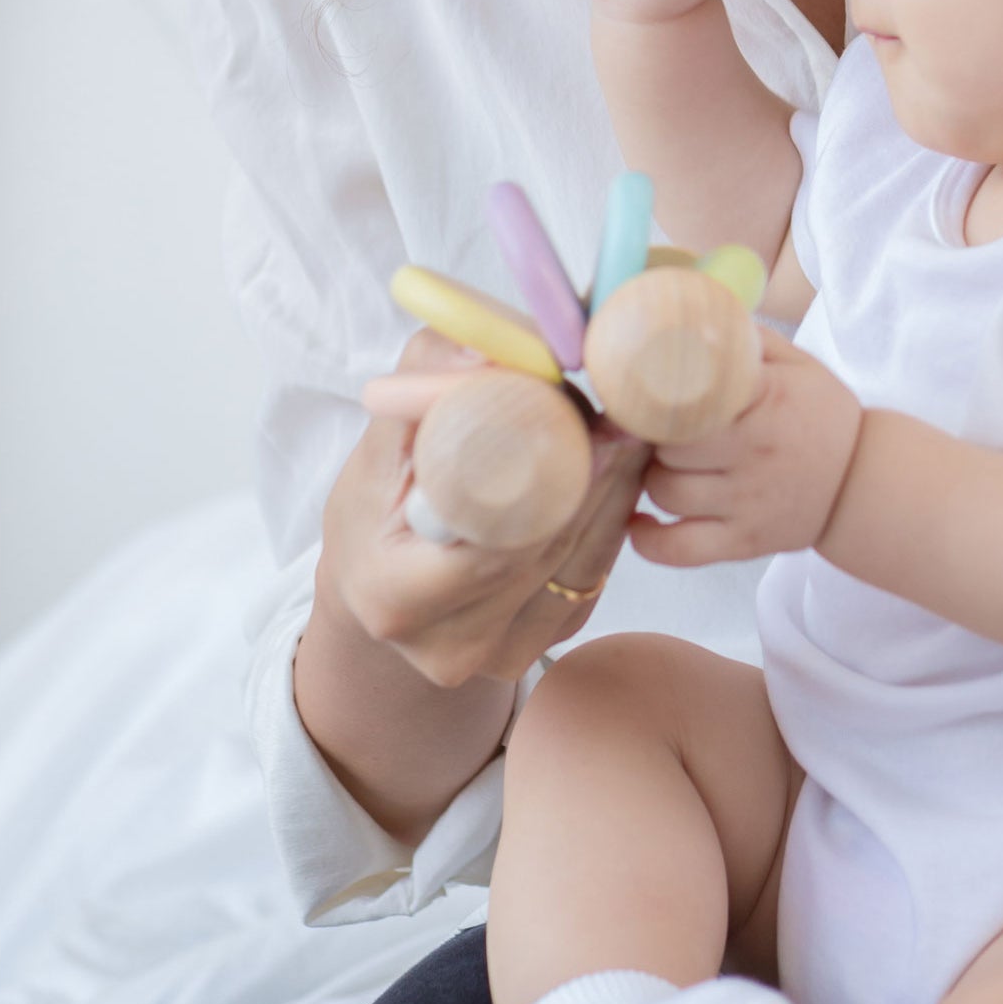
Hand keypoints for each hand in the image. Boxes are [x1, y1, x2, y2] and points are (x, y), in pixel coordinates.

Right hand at [318, 329, 648, 687]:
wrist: (377, 588)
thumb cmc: (372, 510)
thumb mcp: (377, 445)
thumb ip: (426, 389)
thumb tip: (487, 347)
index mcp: (395, 598)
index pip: (495, 534)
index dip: (548, 472)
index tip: (584, 415)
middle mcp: (451, 645)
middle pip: (551, 545)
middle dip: (593, 470)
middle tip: (626, 407)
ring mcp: (502, 656)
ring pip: (586, 560)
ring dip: (615, 489)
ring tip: (630, 427)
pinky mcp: (544, 648)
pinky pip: (593, 574)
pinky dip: (610, 518)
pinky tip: (619, 472)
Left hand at [630, 329, 862, 566]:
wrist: (868, 483)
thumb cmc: (824, 416)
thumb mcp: (800, 366)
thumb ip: (749, 339)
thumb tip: (697, 310)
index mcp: (766, 402)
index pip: (689, 395)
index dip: (655, 393)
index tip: (644, 388)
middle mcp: (754, 454)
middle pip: (667, 445)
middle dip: (652, 435)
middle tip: (653, 428)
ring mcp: (747, 503)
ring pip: (665, 492)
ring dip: (652, 477)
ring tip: (661, 464)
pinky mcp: (744, 542)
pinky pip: (678, 549)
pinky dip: (648, 540)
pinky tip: (639, 521)